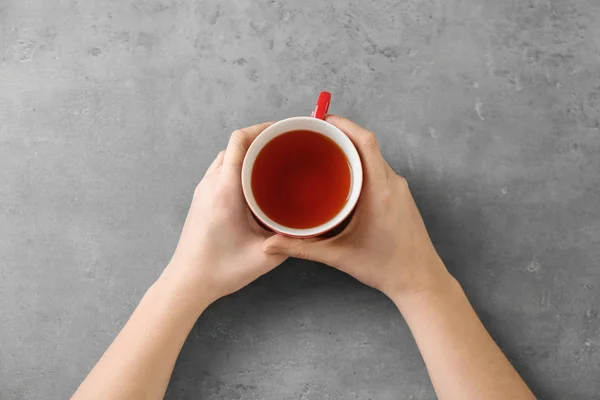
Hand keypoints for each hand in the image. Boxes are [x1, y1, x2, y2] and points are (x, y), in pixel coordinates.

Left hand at [162, 122, 286, 309]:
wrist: (187, 281)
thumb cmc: (221, 269)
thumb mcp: (263, 257)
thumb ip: (289, 240)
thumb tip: (311, 227)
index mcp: (225, 191)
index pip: (239, 142)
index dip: (261, 128)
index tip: (283, 130)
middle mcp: (211, 184)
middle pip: (234, 145)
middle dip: (259, 139)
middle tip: (284, 146)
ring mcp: (203, 190)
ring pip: (226, 157)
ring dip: (247, 153)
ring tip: (272, 161)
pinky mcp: (201, 199)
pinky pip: (220, 170)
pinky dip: (238, 166)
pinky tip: (255, 182)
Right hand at [264, 115, 449, 299]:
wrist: (420, 281)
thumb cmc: (387, 268)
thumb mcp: (339, 256)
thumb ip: (301, 249)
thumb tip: (269, 245)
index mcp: (380, 190)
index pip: (366, 142)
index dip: (345, 124)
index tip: (322, 120)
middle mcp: (393, 184)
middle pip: (368, 145)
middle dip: (342, 135)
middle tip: (315, 136)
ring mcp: (399, 189)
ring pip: (374, 157)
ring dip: (351, 150)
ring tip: (325, 152)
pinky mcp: (400, 197)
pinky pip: (379, 170)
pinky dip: (361, 165)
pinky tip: (343, 176)